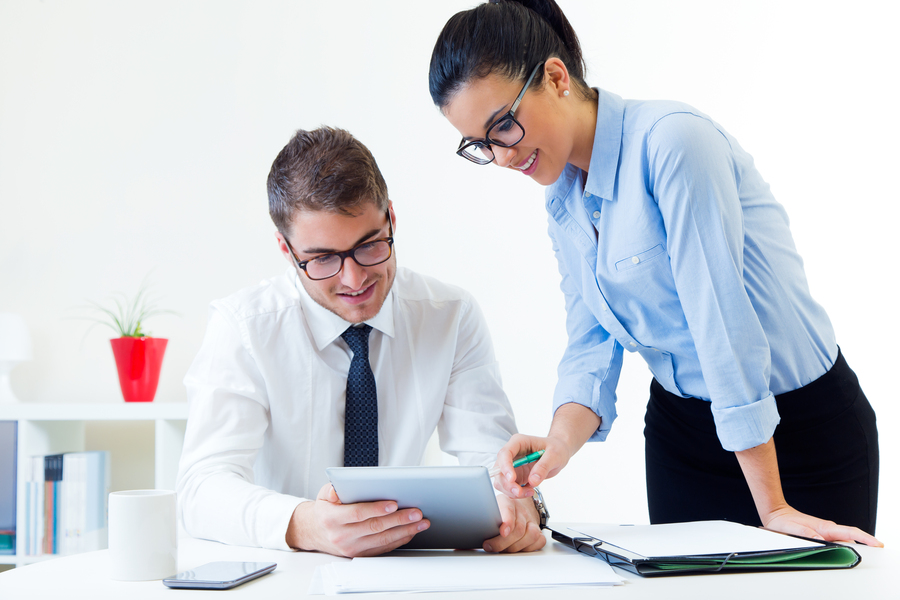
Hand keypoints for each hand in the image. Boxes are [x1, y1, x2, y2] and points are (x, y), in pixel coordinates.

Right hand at [285, 483, 429, 556]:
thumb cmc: (326, 509)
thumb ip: (331, 490)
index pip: (357, 513)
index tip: (394, 504)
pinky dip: (399, 540)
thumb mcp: (323, 494)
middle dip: (398, 520)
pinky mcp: (360, 555)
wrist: (316, 532)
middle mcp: (341, 536)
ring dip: (405, 531)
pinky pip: (383, 548)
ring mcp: (351, 548)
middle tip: (416, 512)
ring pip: (382, 540)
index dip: (376, 509)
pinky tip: (411, 531)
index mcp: (331, 518)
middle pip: (374, 527)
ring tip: (421, 522)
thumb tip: (337, 490)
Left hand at [482, 495, 546, 552]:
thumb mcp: (488, 509)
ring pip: (530, 535)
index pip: (508, 510)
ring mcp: (531, 521)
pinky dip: (527, 548)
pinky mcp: (538, 531)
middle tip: (490, 546)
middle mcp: (521, 511)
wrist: (518, 507)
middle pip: (518, 528)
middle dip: (503, 542)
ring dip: (515, 547)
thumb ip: (481, 519)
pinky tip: (517, 548)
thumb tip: (469, 535)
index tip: (503, 532)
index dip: (507, 522)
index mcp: (507, 502)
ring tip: (502, 549)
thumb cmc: (499, 512)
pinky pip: (538, 541)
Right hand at [492, 433, 572, 498]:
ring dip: (512, 490)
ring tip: (529, 491)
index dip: (505, 467)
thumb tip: (533, 480)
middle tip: (520, 492)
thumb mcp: (554, 455)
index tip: (512, 479)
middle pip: (499, 470)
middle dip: (507, 483)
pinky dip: (517, 493)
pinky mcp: (516, 476)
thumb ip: (543, 466)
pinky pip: (510, 487)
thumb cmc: (556, 448)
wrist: (559, 452)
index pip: (505, 453)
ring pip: (502, 481)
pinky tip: (529, 490)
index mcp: (518, 442)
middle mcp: (512, 454)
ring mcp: (512, 466)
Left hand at [761, 505, 882, 546]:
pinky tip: (840, 554)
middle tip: (867, 557)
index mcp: (825, 527)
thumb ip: (807, 535)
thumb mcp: (793, 530)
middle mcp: (828, 529)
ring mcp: (826, 531)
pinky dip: (841, 548)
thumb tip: (820, 541)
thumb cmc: (784, 521)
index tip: (877, 544)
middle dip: (861, 547)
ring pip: (843, 541)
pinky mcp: (822, 534)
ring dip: (850, 549)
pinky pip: (836, 542)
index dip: (865, 538)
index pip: (850, 532)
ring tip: (854, 558)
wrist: (777, 514)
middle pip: (850, 539)